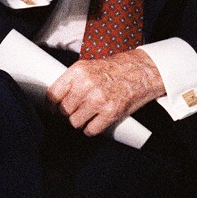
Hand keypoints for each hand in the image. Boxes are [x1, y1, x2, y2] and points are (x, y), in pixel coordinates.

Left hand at [47, 48, 165, 135]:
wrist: (144, 70)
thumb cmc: (117, 69)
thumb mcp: (90, 67)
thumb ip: (73, 81)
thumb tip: (56, 100)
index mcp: (78, 71)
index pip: (53, 95)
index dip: (53, 105)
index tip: (56, 109)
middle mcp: (86, 85)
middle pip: (63, 111)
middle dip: (69, 114)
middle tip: (78, 111)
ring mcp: (98, 99)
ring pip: (75, 123)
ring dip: (81, 122)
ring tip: (91, 114)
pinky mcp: (110, 112)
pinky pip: (90, 130)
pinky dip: (93, 128)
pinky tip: (99, 120)